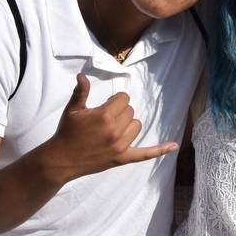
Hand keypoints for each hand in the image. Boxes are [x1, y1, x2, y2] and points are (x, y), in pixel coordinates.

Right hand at [40, 75, 177, 182]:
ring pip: (137, 126)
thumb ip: (81, 92)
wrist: (61, 160)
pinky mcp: (122, 158)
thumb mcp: (72, 110)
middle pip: (130, 111)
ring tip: (113, 129)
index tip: (106, 105)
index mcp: (104, 116)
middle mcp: (115, 131)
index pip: (124, 99)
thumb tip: (83, 75)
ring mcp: (120, 146)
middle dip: (120, 111)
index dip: (116, 100)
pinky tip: (174, 145)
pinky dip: (160, 150)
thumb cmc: (67, 132)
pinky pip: (145, 154)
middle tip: (104, 119)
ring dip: (128, 124)